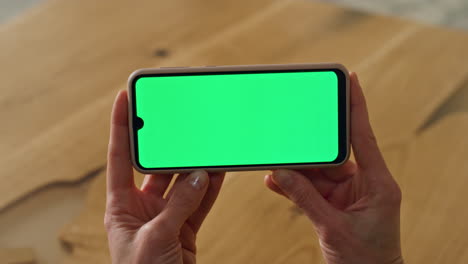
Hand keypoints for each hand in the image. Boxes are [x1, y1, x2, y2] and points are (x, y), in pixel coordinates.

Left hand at [104, 90, 224, 263]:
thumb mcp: (155, 237)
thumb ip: (178, 205)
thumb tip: (199, 176)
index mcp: (121, 206)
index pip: (120, 158)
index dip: (121, 127)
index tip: (125, 98)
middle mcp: (142, 207)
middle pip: (157, 167)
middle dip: (169, 146)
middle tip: (180, 121)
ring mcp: (166, 217)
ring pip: (183, 184)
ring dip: (196, 167)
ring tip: (207, 147)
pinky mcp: (185, 229)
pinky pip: (200, 202)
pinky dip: (210, 188)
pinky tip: (218, 172)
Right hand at [265, 73, 402, 263]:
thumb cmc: (365, 260)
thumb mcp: (333, 228)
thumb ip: (306, 199)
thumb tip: (280, 173)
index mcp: (377, 183)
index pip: (364, 136)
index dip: (357, 106)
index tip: (351, 78)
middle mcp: (364, 183)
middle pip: (332, 154)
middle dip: (309, 148)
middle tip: (290, 134)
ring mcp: (349, 193)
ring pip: (317, 172)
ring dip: (296, 170)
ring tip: (274, 165)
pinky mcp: (335, 204)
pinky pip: (312, 188)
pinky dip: (294, 186)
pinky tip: (275, 181)